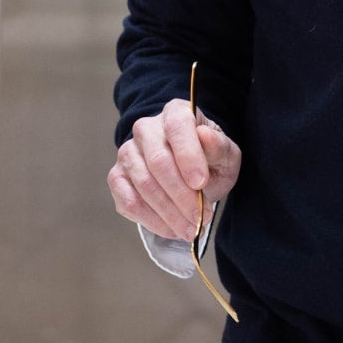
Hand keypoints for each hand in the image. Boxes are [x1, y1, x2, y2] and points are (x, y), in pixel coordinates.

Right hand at [108, 98, 241, 240]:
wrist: (189, 171)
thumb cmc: (208, 160)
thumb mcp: (225, 154)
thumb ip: (219, 147)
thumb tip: (205, 136)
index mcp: (175, 113)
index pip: (177, 126)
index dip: (188, 155)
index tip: (201, 183)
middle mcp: (146, 129)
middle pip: (158, 161)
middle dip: (181, 195)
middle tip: (201, 218)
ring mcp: (127, 153)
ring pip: (143, 184)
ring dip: (169, 213)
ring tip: (190, 229)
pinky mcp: (117, 177)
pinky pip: (128, 201)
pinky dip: (151, 220)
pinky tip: (171, 229)